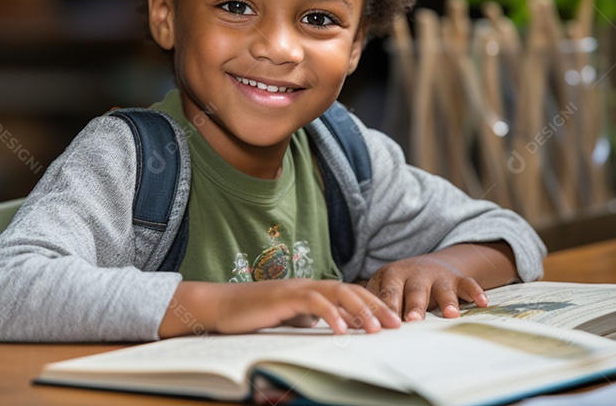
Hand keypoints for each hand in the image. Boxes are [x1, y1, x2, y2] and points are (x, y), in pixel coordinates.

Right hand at [159, 279, 400, 337]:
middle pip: (350, 290)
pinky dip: (330, 315)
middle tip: (395, 325)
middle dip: (375, 307)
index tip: (392, 322)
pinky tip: (342, 330)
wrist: (220, 306)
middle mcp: (308, 285)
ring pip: (336, 293)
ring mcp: (296, 288)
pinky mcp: (283, 296)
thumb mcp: (289, 319)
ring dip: (359, 311)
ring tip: (375, 330)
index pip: (350, 294)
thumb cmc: (253, 314)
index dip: (373, 305)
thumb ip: (310, 319)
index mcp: (312, 290)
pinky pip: (312, 303)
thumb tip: (333, 326)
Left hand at [365, 242, 517, 321]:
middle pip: (414, 291)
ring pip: (442, 288)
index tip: (385, 324)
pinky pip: (467, 284)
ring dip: (446, 300)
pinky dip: (475, 292)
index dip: (386, 308)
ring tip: (449, 314)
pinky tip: (482, 303)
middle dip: (414, 305)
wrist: (429, 264)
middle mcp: (415, 274)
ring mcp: (437, 275)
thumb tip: (353, 326)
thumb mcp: (383, 287)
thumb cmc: (400, 284)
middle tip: (412, 320)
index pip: (388, 294)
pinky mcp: (457, 278)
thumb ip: (373, 304)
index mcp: (392, 276)